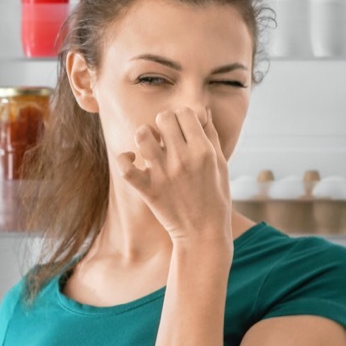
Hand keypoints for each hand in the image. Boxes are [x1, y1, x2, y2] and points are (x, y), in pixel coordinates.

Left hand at [116, 106, 232, 245]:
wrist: (203, 233)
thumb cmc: (215, 197)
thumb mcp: (221, 164)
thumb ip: (211, 135)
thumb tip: (202, 112)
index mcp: (203, 151)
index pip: (185, 112)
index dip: (182, 117)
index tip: (182, 130)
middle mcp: (183, 159)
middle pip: (163, 118)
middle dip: (164, 124)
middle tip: (166, 138)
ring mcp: (164, 174)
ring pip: (142, 135)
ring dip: (145, 136)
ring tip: (150, 147)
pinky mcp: (148, 190)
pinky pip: (125, 166)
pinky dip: (124, 158)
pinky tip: (132, 159)